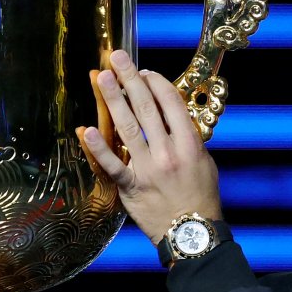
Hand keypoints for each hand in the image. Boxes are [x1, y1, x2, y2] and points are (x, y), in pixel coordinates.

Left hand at [77, 50, 222, 244]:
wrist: (192, 233)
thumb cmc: (201, 197)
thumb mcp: (205, 162)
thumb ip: (188, 138)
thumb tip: (172, 116)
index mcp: (189, 143)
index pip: (170, 103)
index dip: (156, 82)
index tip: (143, 71)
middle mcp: (168, 152)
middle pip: (147, 107)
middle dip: (130, 79)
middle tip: (116, 57)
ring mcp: (149, 169)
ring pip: (128, 128)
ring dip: (113, 100)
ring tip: (101, 77)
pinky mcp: (132, 187)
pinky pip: (112, 165)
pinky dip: (98, 148)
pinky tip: (86, 130)